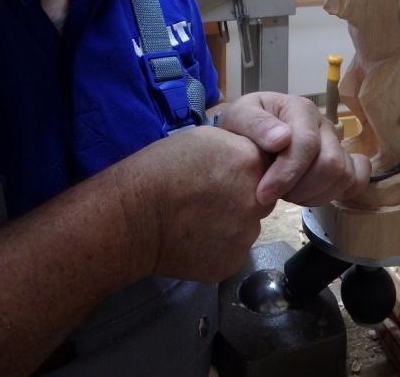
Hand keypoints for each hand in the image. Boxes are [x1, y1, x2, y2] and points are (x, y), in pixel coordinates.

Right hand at [115, 126, 274, 283]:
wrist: (132, 216)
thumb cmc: (159, 171)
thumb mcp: (202, 138)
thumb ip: (236, 146)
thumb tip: (249, 157)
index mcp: (249, 163)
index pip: (267, 166)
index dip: (246, 170)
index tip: (225, 173)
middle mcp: (255, 199)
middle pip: (262, 198)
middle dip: (242, 197)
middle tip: (210, 196)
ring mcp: (245, 235)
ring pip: (247, 226)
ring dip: (231, 222)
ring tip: (198, 217)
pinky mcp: (231, 262)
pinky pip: (232, 250)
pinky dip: (218, 245)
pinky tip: (194, 236)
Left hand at [214, 92, 370, 206]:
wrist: (249, 128)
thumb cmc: (244, 123)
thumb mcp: (238, 116)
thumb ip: (256, 124)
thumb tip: (282, 140)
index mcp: (300, 109)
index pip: (307, 143)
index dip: (287, 173)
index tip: (263, 194)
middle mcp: (323, 124)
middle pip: (331, 163)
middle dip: (301, 188)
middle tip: (273, 194)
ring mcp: (335, 143)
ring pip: (343, 176)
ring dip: (314, 194)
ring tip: (287, 193)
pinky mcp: (342, 160)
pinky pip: (357, 178)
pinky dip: (340, 192)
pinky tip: (313, 194)